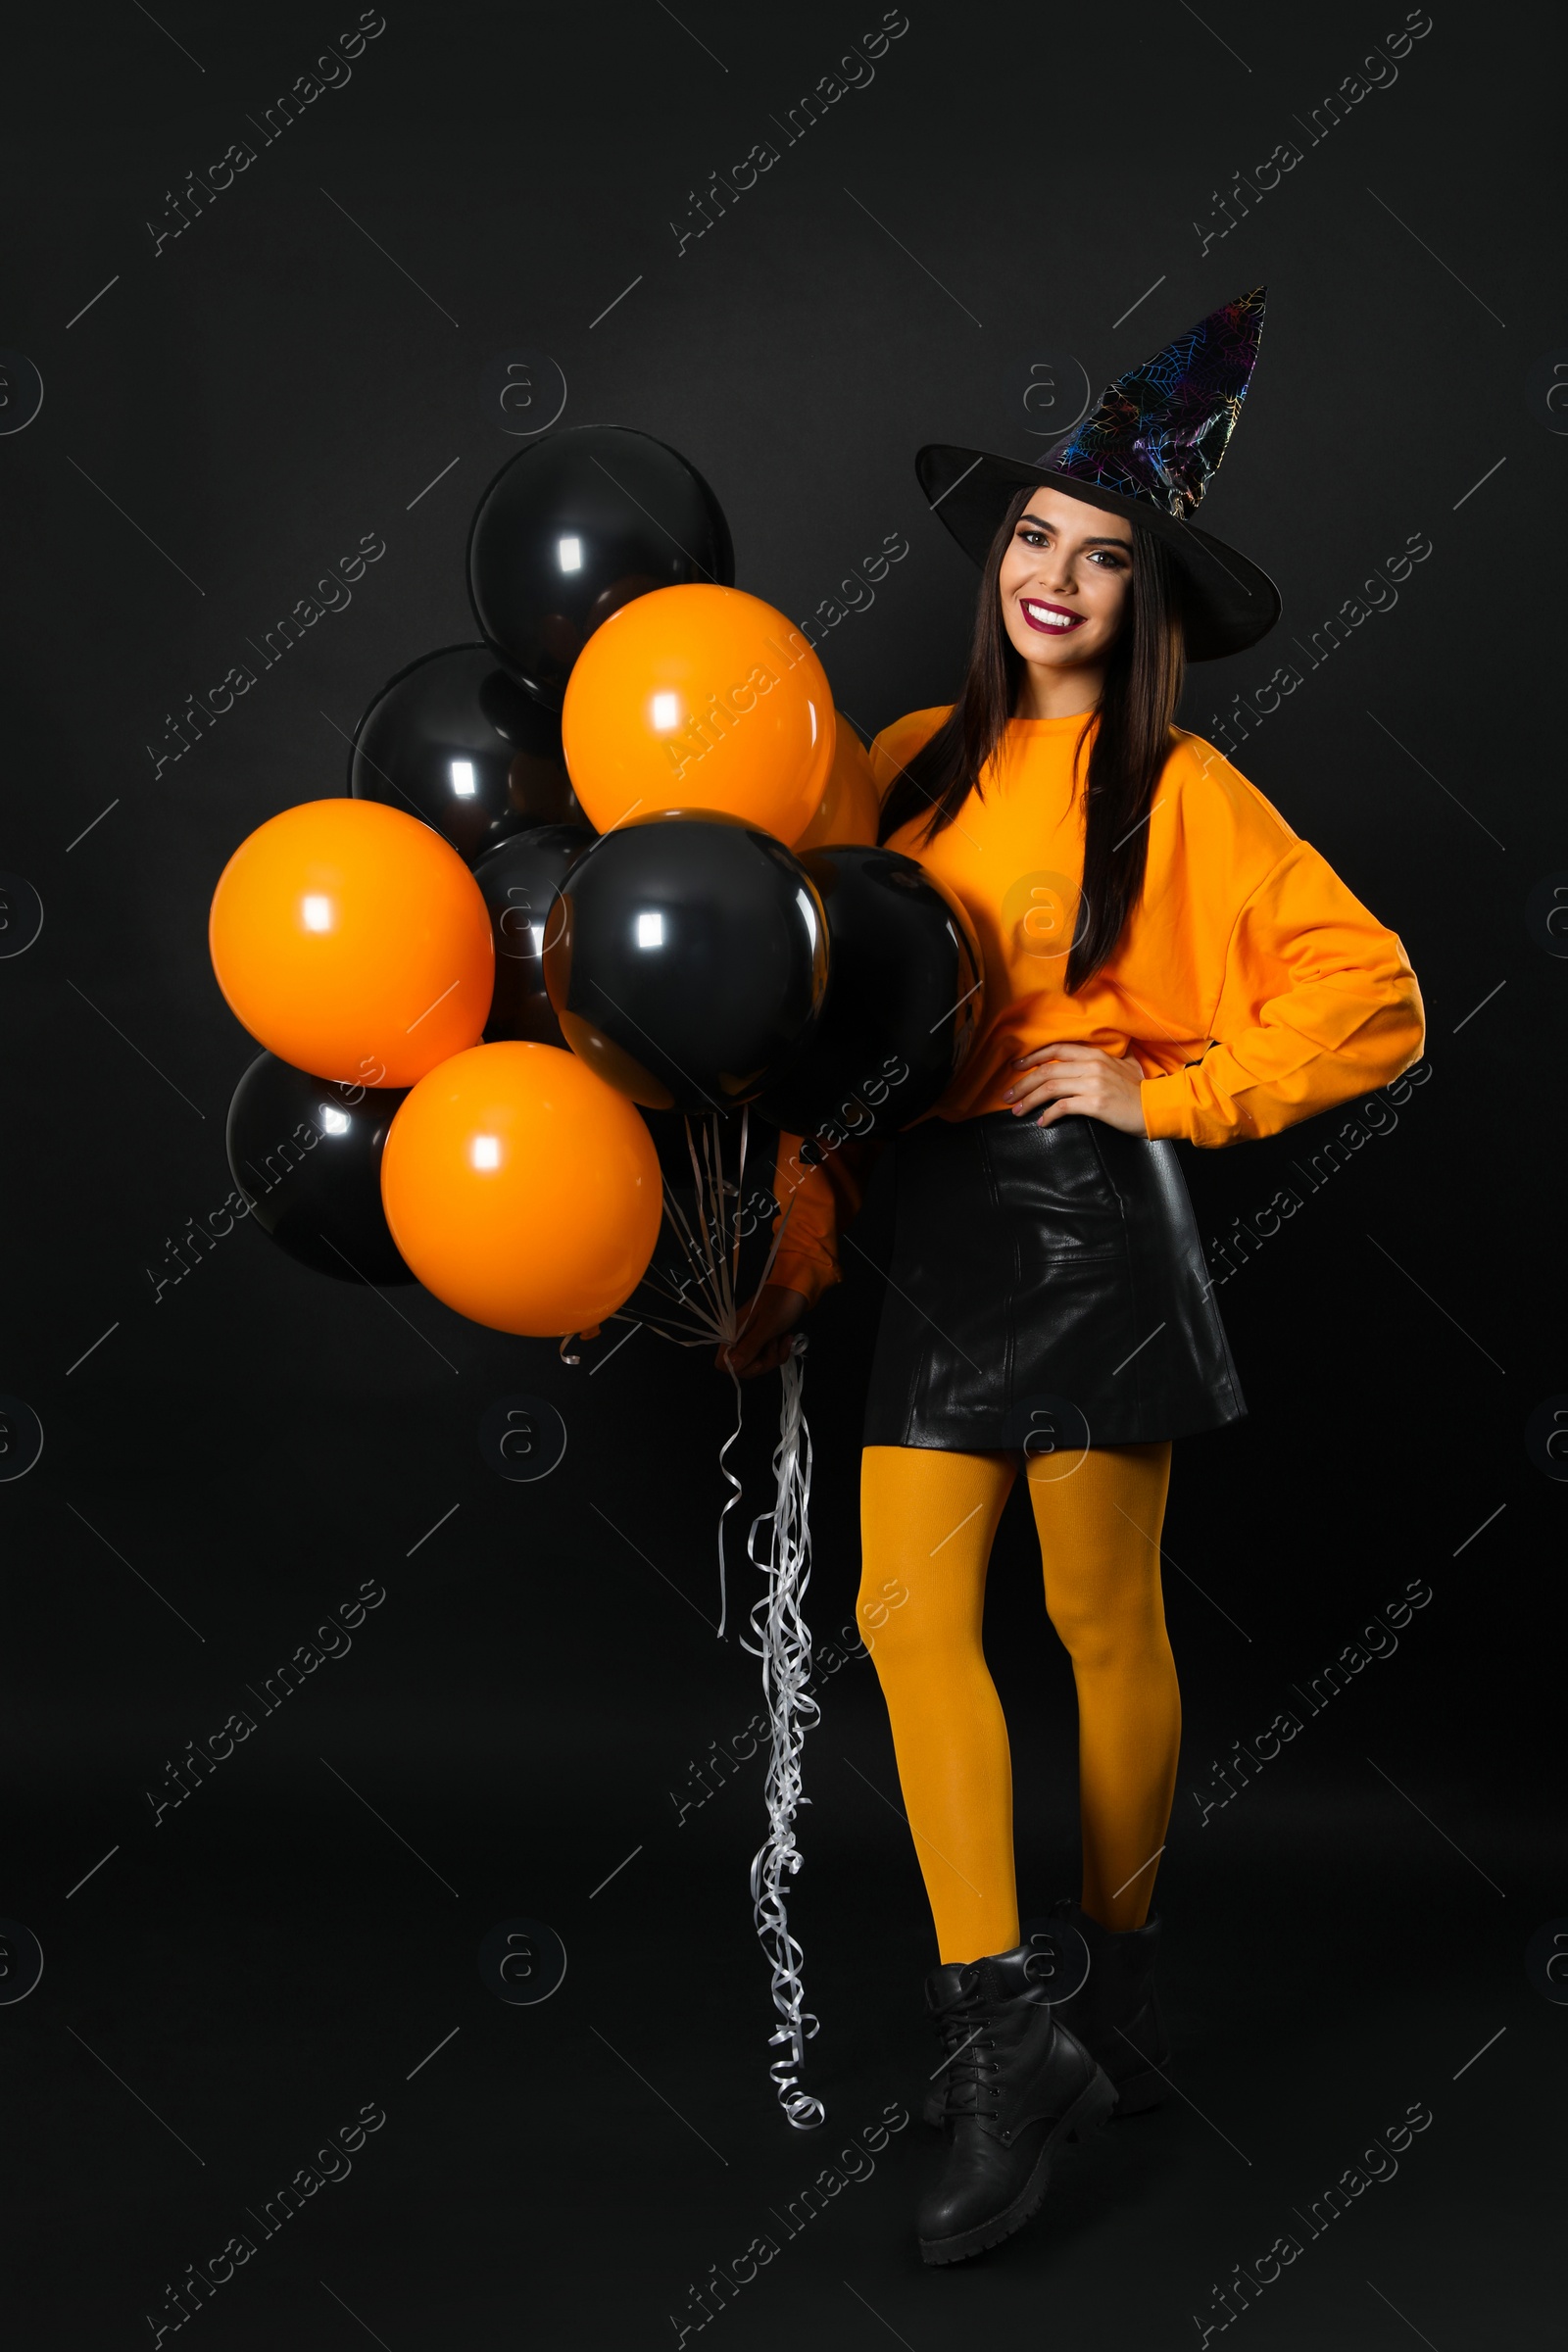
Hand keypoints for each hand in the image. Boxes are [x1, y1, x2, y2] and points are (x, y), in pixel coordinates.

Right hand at [717, 1282, 808, 1379]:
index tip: (758, 1360)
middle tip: (775, 1346)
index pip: (723, 1363)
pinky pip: (767, 1357)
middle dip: (763, 1363)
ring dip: (774, 1356)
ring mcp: (751, 1339)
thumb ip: (749, 1347)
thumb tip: (731, 1366)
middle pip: (742, 1367)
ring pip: (757, 1364)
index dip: (739, 1368)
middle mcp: (738, 1338)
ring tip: (784, 1339)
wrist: (798, 1288)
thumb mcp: (767, 1326)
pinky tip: (787, 1339)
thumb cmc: (781, 1303)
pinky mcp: (762, 1340)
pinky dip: (779, 1351)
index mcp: (732, 1332)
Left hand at [1002, 1042, 1148, 1133]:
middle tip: (1007, 1095)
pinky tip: (1042, 1122)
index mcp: (1095, 1055)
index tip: (1016, 1067)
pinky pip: (1063, 1107)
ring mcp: (1093, 1084)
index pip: (1056, 1050)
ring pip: (1050, 1088)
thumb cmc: (1141, 1089)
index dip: (1032, 1057)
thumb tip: (1106, 1053)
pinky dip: (1048, 1115)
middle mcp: (1091, 1066)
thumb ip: (1112, 1057)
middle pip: (1046, 1071)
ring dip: (1029, 1100)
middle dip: (1022, 1084)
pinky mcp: (1095, 1104)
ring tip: (1017, 1110)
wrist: (1158, 1107)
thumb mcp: (1127, 1065)